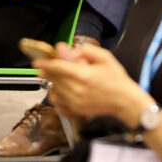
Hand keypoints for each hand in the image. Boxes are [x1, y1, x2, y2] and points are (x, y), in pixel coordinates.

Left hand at [36, 43, 150, 127]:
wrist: (125, 101)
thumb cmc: (116, 79)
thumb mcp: (104, 57)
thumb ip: (84, 50)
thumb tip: (68, 51)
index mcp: (83, 75)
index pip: (57, 67)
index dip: (45, 63)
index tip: (37, 61)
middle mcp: (77, 90)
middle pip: (53, 78)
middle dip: (47, 70)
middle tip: (45, 65)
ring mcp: (75, 102)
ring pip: (54, 90)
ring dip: (51, 82)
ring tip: (55, 77)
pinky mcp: (76, 110)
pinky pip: (58, 104)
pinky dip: (55, 97)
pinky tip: (59, 91)